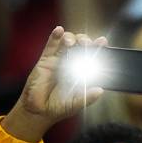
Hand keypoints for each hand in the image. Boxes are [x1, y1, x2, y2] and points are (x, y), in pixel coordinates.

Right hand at [1, 27, 105, 141]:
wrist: (38, 111)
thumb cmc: (59, 107)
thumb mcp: (76, 104)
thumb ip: (88, 98)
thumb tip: (100, 90)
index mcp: (83, 71)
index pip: (93, 55)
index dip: (98, 47)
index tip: (103, 42)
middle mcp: (72, 63)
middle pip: (81, 44)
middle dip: (85, 41)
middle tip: (86, 44)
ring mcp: (58, 60)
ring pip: (67, 42)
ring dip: (71, 38)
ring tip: (72, 43)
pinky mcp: (45, 61)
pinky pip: (50, 46)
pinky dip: (55, 36)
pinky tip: (59, 30)